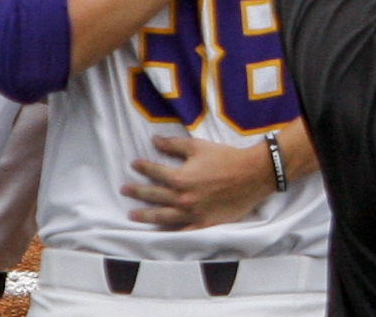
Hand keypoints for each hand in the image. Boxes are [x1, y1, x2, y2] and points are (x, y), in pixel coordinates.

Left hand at [125, 133, 278, 229]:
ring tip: (132, 216)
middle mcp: (182, 199)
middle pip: (154, 196)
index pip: (155, 172)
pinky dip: (169, 234)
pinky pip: (182, 232)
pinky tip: (159, 234)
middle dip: (137, 192)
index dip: (143, 167)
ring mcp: (192, 214)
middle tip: (124, 191)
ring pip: (163, 217)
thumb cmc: (225, 158)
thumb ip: (174, 145)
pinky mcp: (203, 225)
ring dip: (146, 216)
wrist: (251, 175)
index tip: (134, 165)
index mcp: (180, 178)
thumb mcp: (198, 146)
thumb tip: (154, 141)